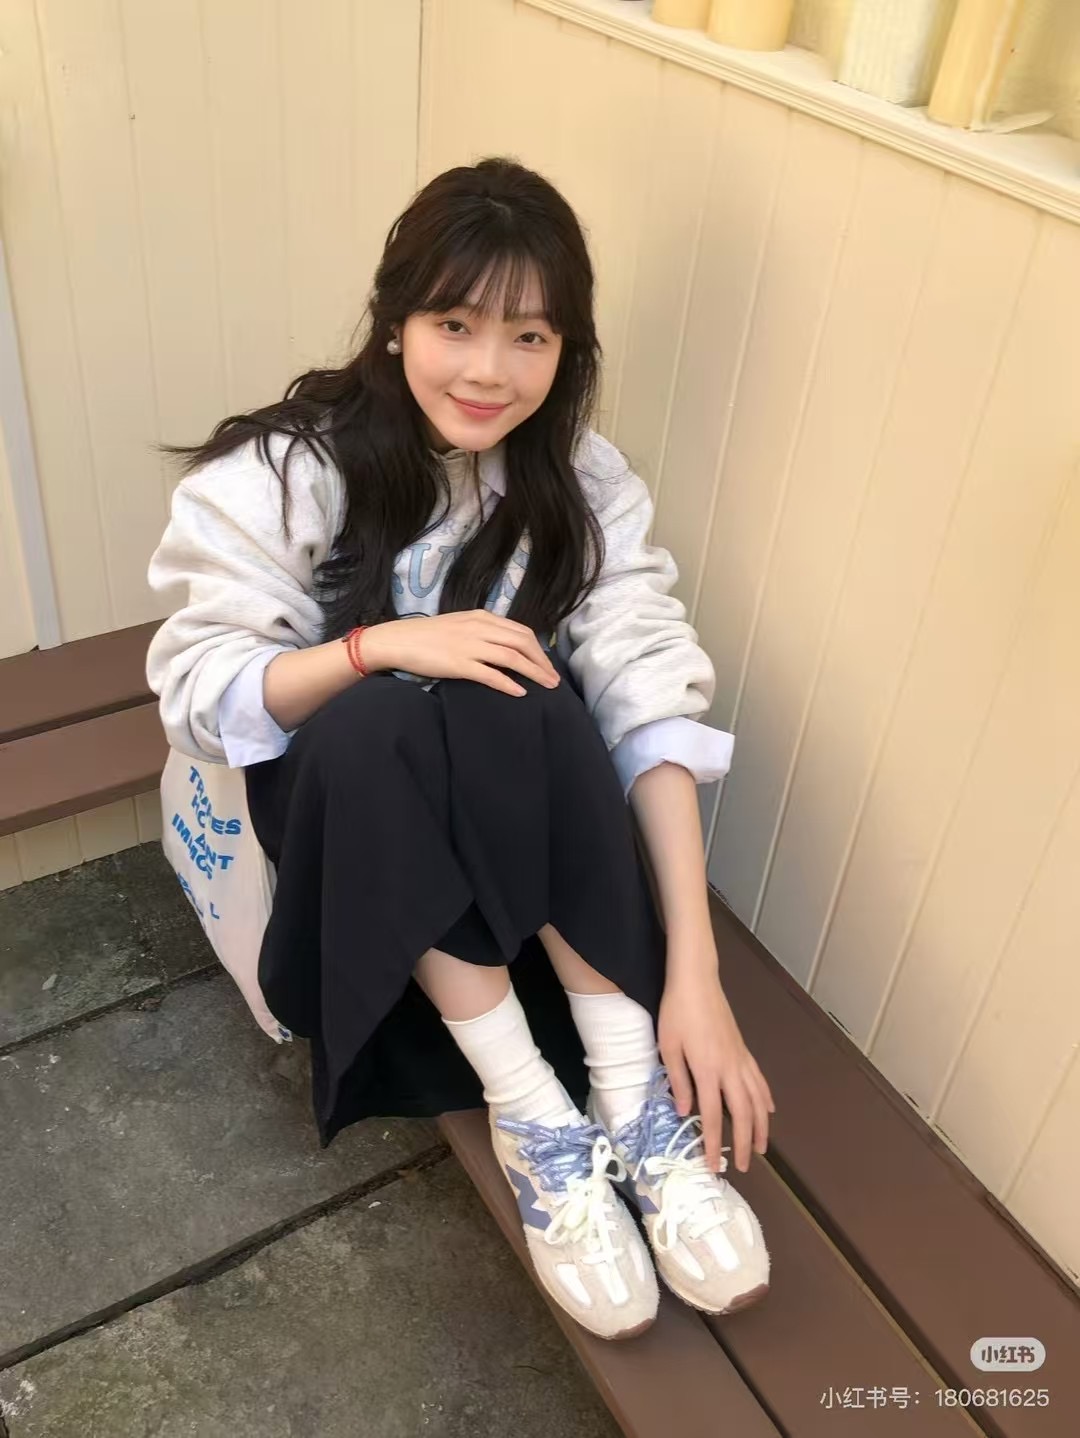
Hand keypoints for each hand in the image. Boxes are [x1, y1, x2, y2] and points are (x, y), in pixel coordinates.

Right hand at [362, 611, 560, 695]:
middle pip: (523, 643)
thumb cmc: (427, 636)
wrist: (398, 640)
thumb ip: (482, 631)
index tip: (547, 663)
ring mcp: (470, 645)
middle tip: (554, 679)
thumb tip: (503, 645)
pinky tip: (520, 692)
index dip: (539, 649)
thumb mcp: (459, 624)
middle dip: (542, 661)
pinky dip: (509, 683)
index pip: (521, 631)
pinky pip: (492, 674)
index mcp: (482, 617)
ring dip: (534, 672)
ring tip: (547, 686)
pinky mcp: (459, 663)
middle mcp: (480, 628)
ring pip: (513, 657)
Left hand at [657, 967, 775, 1174]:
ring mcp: (740, 1059)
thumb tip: (683, 1112)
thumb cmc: (676, 1012)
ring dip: (762, 1126)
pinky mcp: (744, 1050)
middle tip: (745, 1167)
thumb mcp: (668, 1047)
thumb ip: (677, 1080)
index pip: (713, 1116)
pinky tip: (770, 1110)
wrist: (696, 981)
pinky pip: (759, 1080)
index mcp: (708, 1070)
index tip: (713, 1166)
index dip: (713, 1143)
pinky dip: (766, 1098)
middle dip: (745, 1143)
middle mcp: (729, 1068)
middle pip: (743, 1114)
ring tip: (763, 1148)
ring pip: (758, 1100)